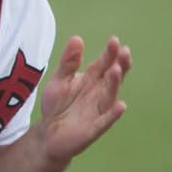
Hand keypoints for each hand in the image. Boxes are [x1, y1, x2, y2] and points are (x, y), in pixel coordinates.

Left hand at [38, 35, 131, 164]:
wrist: (47, 133)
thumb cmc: (56, 104)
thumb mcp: (59, 79)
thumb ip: (68, 62)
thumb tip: (77, 38)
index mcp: (92, 80)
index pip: (103, 64)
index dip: (110, 53)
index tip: (114, 41)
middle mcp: (99, 93)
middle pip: (112, 77)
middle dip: (119, 64)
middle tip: (124, 52)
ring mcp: (98, 110)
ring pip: (109, 95)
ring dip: (115, 83)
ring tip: (117, 69)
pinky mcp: (93, 128)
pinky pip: (105, 120)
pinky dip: (113, 114)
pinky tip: (121, 105)